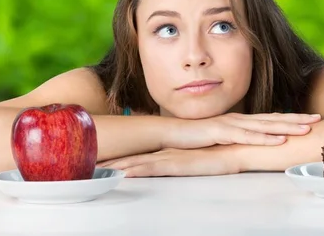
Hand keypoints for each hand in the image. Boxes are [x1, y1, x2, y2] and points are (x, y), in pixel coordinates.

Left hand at [97, 146, 239, 176]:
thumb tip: (177, 165)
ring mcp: (168, 157)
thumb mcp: (197, 159)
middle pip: (132, 158)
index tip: (101, 162)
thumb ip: (185, 161)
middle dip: (110, 163)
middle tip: (89, 165)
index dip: (119, 159)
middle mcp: (164, 153)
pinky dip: (134, 171)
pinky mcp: (175, 164)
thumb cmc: (220, 154)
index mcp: (167, 152)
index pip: (139, 156)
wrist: (235, 148)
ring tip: (95, 172)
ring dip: (115, 168)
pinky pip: (150, 168)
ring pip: (135, 163)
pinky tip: (120, 174)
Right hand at [165, 112, 320, 148]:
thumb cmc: (194, 136)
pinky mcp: (222, 132)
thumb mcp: (219, 138)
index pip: (270, 119)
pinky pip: (247, 135)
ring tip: (306, 128)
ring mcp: (231, 124)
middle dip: (297, 118)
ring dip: (287, 126)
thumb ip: (234, 139)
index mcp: (240, 121)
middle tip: (318, 118)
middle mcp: (239, 119)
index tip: (311, 118)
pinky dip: (265, 137)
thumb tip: (249, 145)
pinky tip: (279, 139)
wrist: (170, 133)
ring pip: (264, 125)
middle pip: (273, 118)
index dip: (291, 118)